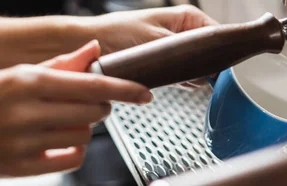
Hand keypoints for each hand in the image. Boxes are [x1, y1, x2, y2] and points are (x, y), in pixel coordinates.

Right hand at [0, 41, 150, 176]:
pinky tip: (62, 141)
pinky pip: (72, 159)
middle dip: (97, 107)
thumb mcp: (22, 72)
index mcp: (28, 81)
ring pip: (85, 135)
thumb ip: (62, 63)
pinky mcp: (20, 167)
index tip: (145, 93)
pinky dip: (75, 150)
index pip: (92, 84)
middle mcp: (26, 110)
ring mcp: (22, 141)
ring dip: (84, 129)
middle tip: (83, 104)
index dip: (125, 89)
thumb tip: (94, 48)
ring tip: (62, 121)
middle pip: (94, 111)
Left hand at [87, 5, 218, 88]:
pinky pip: (186, 76)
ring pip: (199, 68)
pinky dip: (181, 81)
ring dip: (190, 76)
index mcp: (189, 18)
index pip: (219, 36)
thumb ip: (186, 56)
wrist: (91, 47)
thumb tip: (207, 73)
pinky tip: (172, 81)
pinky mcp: (169, 65)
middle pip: (211, 54)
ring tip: (175, 75)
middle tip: (191, 73)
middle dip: (204, 67)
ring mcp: (178, 50)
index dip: (222, 53)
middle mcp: (186, 32)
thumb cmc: (117, 34)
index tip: (221, 69)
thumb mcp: (158, 43)